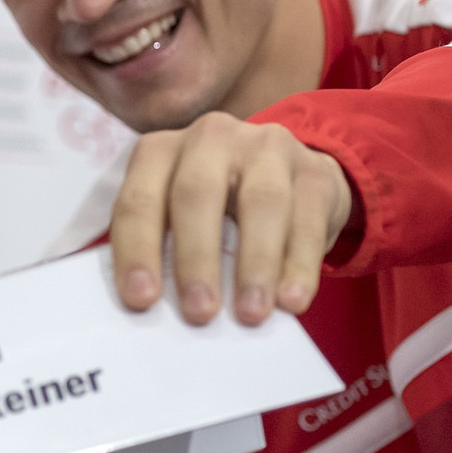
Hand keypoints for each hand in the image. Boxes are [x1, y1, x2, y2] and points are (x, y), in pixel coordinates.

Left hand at [109, 112, 351, 325]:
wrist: (289, 179)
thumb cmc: (217, 209)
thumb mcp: (178, 216)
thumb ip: (162, 249)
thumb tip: (155, 309)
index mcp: (160, 152)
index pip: (139, 200)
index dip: (137, 250)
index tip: (141, 300)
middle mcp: (209, 138)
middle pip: (196, 193)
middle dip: (195, 257)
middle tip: (199, 312)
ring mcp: (265, 148)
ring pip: (261, 201)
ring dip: (255, 263)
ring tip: (250, 313)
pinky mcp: (314, 171)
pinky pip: (308, 219)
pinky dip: (299, 265)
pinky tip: (292, 301)